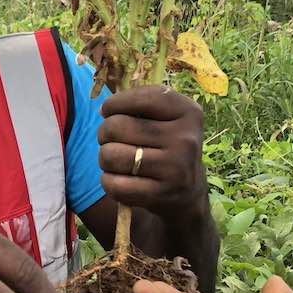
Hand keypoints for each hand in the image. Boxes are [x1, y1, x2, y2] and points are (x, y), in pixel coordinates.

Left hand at [98, 86, 206, 218]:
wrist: (186, 191)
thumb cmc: (164, 145)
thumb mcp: (166, 118)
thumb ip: (140, 103)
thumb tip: (105, 109)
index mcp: (189, 113)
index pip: (142, 98)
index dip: (114, 103)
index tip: (108, 111)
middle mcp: (185, 139)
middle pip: (116, 127)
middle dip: (104, 133)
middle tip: (112, 140)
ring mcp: (174, 168)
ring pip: (110, 155)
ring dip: (104, 158)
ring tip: (115, 160)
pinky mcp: (160, 194)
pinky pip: (113, 184)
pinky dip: (107, 181)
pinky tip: (118, 179)